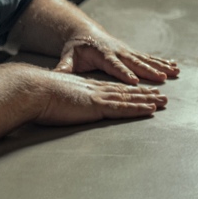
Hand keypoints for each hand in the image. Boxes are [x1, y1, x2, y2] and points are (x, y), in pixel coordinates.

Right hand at [35, 71, 166, 125]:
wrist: (33, 89)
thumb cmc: (38, 95)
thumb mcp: (53, 97)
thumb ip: (60, 101)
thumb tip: (56, 106)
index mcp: (86, 88)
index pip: (113, 89)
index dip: (129, 90)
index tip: (141, 91)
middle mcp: (96, 90)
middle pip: (126, 92)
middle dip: (145, 94)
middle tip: (162, 95)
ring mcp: (97, 97)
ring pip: (129, 98)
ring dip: (148, 100)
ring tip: (164, 101)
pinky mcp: (96, 105)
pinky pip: (123, 108)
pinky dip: (138, 108)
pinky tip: (151, 109)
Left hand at [55, 33, 179, 83]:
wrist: (84, 33)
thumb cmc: (76, 48)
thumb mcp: (67, 57)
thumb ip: (64, 67)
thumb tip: (56, 75)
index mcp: (103, 54)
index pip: (114, 66)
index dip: (124, 73)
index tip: (134, 81)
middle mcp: (118, 52)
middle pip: (135, 63)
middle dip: (149, 71)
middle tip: (162, 78)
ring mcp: (127, 51)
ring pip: (146, 60)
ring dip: (160, 66)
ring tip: (174, 72)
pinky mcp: (132, 52)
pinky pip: (148, 58)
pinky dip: (162, 62)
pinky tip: (174, 66)